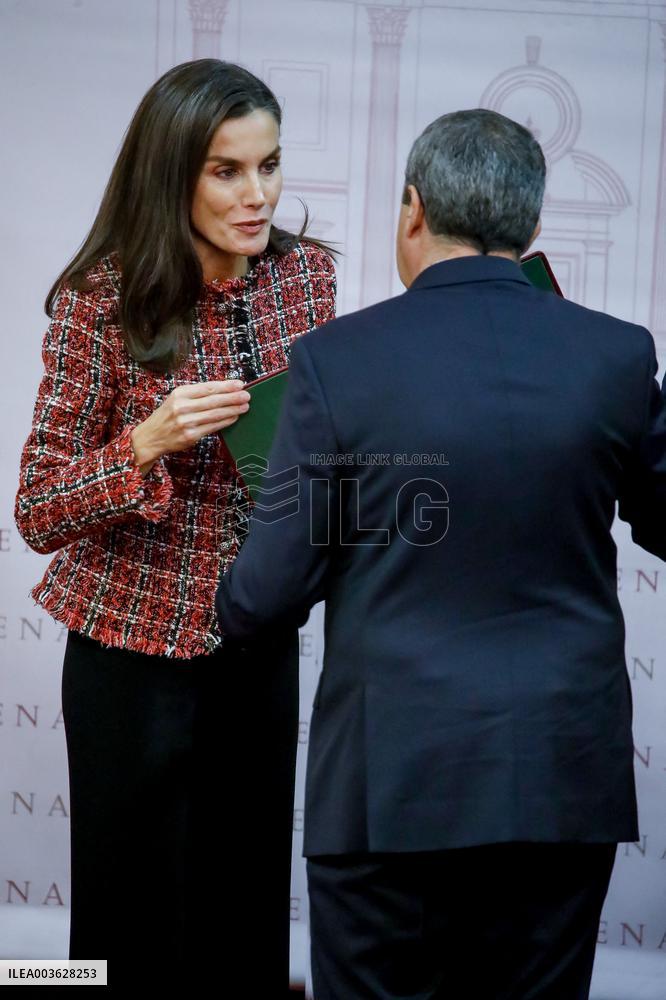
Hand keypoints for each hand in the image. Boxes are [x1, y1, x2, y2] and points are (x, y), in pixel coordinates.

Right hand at [131, 380, 249, 475]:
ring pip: (215, 414)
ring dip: (233, 410)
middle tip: (247, 395)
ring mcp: (186, 422)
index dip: (226, 385)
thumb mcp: (177, 399)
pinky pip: (212, 427)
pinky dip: (225, 421)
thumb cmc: (167, 416)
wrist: (151, 437)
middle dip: (233, 397)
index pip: (208, 387)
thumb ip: (196, 395)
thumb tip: (223, 390)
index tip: (240, 384)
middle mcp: (182, 406)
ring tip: (245, 406)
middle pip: (213, 400)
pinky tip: (234, 417)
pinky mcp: (190, 435)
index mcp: (180, 393)